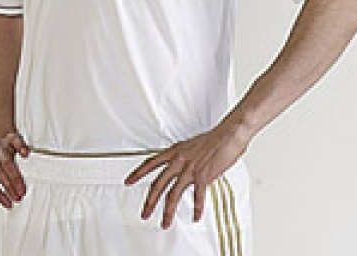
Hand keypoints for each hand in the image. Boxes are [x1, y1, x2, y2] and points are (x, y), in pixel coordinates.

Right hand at [0, 129, 30, 208]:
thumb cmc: (6, 141)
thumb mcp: (15, 137)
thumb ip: (21, 145)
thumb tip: (26, 153)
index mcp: (0, 148)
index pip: (8, 164)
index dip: (15, 177)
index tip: (22, 189)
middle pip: (0, 174)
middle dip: (10, 187)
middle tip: (19, 197)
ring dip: (2, 194)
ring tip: (11, 203)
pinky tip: (5, 202)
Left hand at [123, 117, 252, 228]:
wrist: (228, 134)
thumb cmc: (214, 138)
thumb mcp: (191, 145)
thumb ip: (182, 155)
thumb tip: (180, 164)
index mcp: (174, 152)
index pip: (150, 163)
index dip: (137, 173)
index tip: (129, 181)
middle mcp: (179, 161)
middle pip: (158, 184)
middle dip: (149, 202)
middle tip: (144, 213)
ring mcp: (189, 169)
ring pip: (172, 195)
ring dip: (168, 211)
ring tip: (165, 222)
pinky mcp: (203, 176)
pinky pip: (197, 197)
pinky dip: (196, 209)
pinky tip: (195, 216)